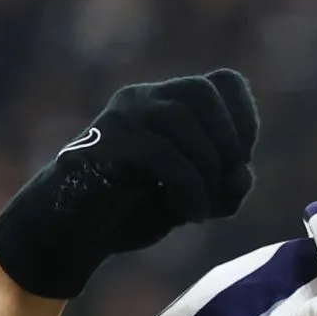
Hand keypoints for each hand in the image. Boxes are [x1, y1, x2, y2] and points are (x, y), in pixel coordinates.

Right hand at [0, 70, 258, 298]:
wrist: (72, 233)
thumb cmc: (133, 211)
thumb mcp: (194, 200)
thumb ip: (225, 188)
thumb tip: (241, 176)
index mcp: (168, 102)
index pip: (224, 82)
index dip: (245, 119)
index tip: (239, 163)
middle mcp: (143, 99)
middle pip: (203, 91)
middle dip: (228, 141)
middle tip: (225, 185)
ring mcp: (120, 117)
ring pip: (180, 119)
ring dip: (208, 168)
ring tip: (204, 208)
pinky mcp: (103, 144)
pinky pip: (161, 153)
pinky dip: (189, 187)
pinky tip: (190, 215)